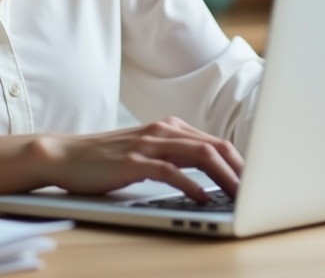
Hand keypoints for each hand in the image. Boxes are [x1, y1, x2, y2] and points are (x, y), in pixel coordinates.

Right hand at [30, 117, 242, 202]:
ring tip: (240, 196)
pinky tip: (203, 198)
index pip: (216, 142)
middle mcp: (163, 130)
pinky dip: (191, 184)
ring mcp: (148, 144)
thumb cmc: (106, 159)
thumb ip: (175, 157)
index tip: (259, 182)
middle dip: (242, 169)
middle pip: (215, 146)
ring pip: (199, 155)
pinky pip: (170, 170)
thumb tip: (210, 177)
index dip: (241, 162)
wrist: (65, 155)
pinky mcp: (133, 161)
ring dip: (225, 177)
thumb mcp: (146, 153)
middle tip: (260, 191)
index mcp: (169, 127)